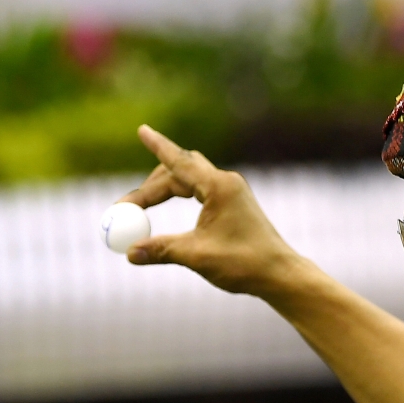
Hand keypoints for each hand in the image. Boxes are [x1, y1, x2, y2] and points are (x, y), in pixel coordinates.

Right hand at [119, 125, 303, 298]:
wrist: (279, 273)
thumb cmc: (245, 263)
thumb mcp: (197, 255)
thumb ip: (162, 250)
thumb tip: (130, 252)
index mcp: (219, 187)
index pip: (180, 161)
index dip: (158, 146)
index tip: (142, 129)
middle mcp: (226, 183)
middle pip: (180, 170)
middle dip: (150, 186)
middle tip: (124, 208)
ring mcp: (232, 191)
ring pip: (189, 179)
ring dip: (164, 190)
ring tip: (139, 208)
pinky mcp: (234, 202)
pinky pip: (200, 189)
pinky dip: (179, 194)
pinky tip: (168, 201)